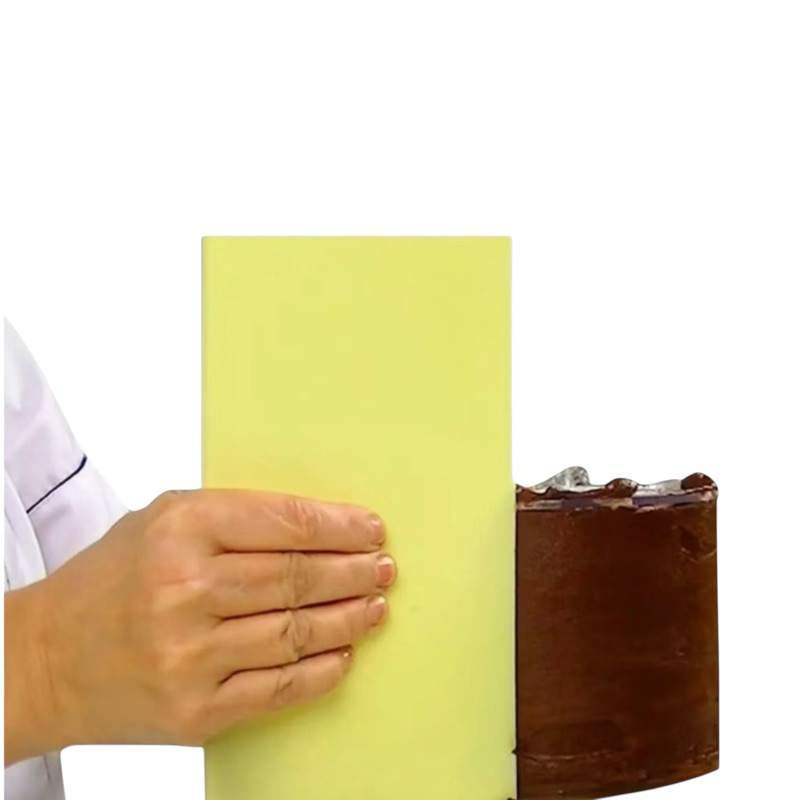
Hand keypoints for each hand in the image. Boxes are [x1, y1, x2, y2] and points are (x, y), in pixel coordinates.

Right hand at [4, 489, 394, 762]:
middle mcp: (185, 590)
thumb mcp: (163, 520)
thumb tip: (318, 528)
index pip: (287, 524)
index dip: (340, 527)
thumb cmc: (110, 578)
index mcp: (181, 529)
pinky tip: (343, 655)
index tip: (370, 530)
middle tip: (383, 568)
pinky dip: (320, 671)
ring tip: (375, 606)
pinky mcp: (194, 710)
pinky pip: (277, 688)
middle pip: (299, 578)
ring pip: (297, 633)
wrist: (44, 659)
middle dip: (354, 571)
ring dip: (349, 620)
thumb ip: (236, 518)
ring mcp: (190, 655)